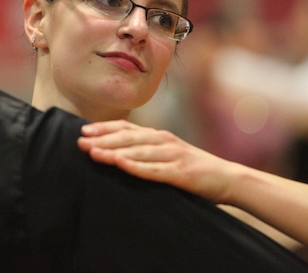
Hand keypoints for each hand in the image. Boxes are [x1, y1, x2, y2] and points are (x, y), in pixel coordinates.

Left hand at [78, 120, 232, 203]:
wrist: (228, 178)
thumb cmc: (195, 169)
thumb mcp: (169, 155)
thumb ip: (148, 152)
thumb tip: (118, 153)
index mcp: (160, 136)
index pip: (127, 128)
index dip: (104, 128)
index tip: (83, 130)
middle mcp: (164, 141)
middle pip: (128, 138)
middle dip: (102, 139)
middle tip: (80, 142)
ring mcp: (173, 155)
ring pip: (138, 152)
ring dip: (113, 151)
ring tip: (93, 153)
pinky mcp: (181, 172)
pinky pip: (155, 170)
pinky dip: (136, 166)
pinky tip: (121, 165)